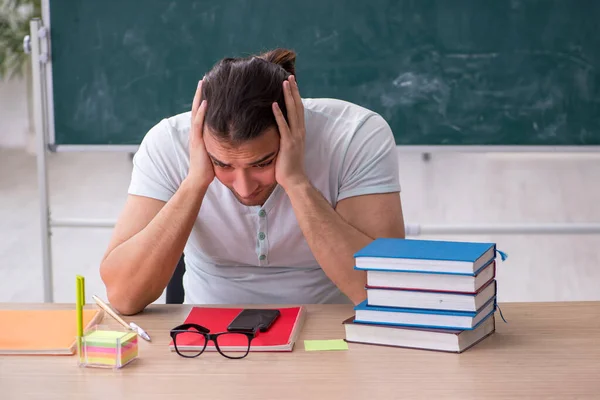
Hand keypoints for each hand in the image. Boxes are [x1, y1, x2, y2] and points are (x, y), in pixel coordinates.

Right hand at [186, 79, 214, 188]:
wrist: (198, 180)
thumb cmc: (208, 169)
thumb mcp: (215, 152)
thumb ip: (220, 143)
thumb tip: (230, 138)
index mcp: (201, 134)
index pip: (202, 113)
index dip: (204, 100)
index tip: (209, 87)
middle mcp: (196, 132)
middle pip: (197, 108)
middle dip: (200, 93)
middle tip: (204, 79)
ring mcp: (195, 135)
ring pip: (196, 112)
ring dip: (199, 98)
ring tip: (202, 84)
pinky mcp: (197, 141)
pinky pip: (199, 124)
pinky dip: (201, 113)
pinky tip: (205, 102)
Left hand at [272, 75, 308, 190]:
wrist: (294, 181)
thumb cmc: (288, 168)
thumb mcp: (286, 149)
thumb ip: (283, 138)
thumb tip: (275, 132)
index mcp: (299, 132)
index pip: (298, 110)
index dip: (295, 96)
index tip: (291, 84)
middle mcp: (299, 132)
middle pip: (298, 107)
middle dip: (294, 91)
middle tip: (289, 77)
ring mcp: (295, 137)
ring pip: (293, 112)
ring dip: (288, 97)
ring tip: (284, 83)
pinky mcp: (288, 144)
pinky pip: (283, 126)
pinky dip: (278, 114)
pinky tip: (273, 104)